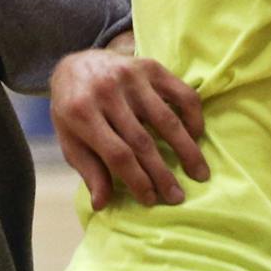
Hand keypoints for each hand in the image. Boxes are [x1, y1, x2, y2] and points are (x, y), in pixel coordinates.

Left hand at [49, 44, 208, 208]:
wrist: (74, 66)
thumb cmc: (73, 111)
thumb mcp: (70, 141)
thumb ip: (89, 170)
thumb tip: (101, 204)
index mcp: (81, 113)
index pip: (117, 154)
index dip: (137, 180)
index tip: (151, 200)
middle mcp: (106, 92)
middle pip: (142, 141)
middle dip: (162, 173)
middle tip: (178, 197)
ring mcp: (130, 77)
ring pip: (165, 119)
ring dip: (186, 149)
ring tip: (199, 173)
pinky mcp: (149, 66)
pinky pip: (180, 92)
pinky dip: (192, 115)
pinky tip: (196, 136)